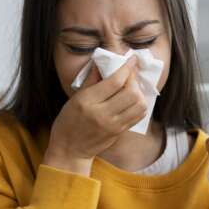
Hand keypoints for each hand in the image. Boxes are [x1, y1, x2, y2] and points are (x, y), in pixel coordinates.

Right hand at [43, 56, 146, 174]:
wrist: (70, 149)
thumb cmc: (69, 121)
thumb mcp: (75, 98)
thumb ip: (91, 80)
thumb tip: (103, 62)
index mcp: (88, 101)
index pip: (115, 81)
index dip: (126, 68)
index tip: (131, 59)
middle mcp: (102, 114)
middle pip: (131, 92)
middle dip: (133, 79)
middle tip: (130, 75)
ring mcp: (113, 125)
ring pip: (138, 104)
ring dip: (139, 92)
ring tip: (132, 88)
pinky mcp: (119, 132)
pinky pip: (138, 115)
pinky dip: (139, 104)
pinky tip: (133, 100)